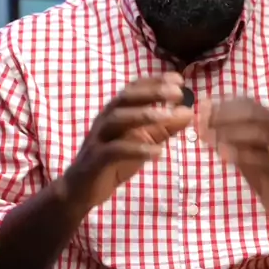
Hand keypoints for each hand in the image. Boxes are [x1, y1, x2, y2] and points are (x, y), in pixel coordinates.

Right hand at [63, 73, 191, 208]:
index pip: (134, 89)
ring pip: (118, 118)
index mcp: (116, 112)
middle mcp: (105, 119)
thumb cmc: (113, 161)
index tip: (179, 79)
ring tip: (169, 116)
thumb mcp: (143, 142)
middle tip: (178, 92)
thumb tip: (188, 111)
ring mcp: (99, 138)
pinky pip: (115, 150)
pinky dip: (137, 149)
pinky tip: (158, 152)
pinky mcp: (96, 159)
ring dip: (144, 115)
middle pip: (126, 98)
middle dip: (152, 92)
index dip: (155, 81)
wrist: (80, 189)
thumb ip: (164, 128)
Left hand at [198, 98, 268, 225]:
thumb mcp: (247, 151)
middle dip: (223, 116)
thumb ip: (230, 137)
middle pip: (251, 113)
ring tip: (206, 137)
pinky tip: (223, 155)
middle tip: (201, 123)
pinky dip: (240, 155)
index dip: (223, 104)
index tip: (202, 109)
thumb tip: (203, 122)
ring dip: (229, 133)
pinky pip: (261, 159)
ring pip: (257, 133)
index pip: (247, 103)